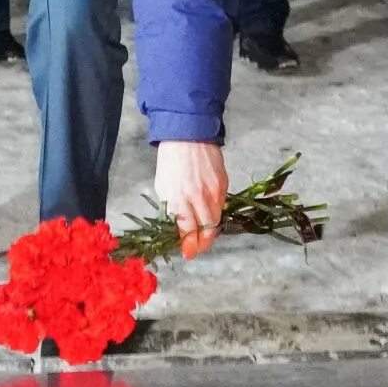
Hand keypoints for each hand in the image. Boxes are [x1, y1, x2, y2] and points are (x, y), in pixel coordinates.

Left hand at [154, 140, 228, 259]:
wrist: (188, 134)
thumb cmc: (170, 160)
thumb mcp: (163, 186)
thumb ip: (172, 208)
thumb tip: (178, 226)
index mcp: (179, 198)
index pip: (188, 231)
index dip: (189, 245)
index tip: (188, 253)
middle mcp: (198, 197)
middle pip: (207, 230)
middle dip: (203, 243)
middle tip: (199, 247)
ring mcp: (214, 190)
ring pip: (217, 220)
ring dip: (211, 230)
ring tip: (204, 234)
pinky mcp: (224, 183)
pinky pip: (222, 205)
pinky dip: (217, 213)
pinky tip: (210, 214)